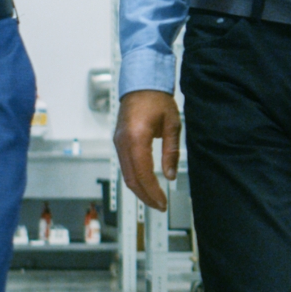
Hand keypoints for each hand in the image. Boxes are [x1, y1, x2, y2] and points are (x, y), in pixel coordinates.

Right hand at [112, 90, 179, 211]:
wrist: (141, 85)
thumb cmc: (157, 101)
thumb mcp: (172, 126)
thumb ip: (171, 152)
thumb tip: (170, 175)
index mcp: (136, 138)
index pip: (142, 173)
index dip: (152, 191)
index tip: (163, 202)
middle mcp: (123, 142)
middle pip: (130, 178)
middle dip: (145, 196)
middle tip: (160, 206)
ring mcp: (118, 143)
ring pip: (126, 174)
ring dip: (139, 189)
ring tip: (154, 198)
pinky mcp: (118, 142)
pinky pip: (124, 166)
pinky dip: (134, 178)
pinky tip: (146, 183)